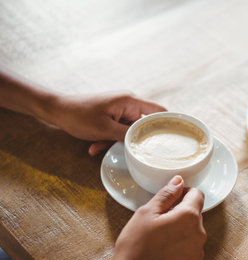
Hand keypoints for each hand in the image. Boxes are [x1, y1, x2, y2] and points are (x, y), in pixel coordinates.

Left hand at [51, 92, 165, 155]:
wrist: (56, 110)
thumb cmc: (79, 116)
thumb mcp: (105, 130)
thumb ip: (128, 136)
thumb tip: (145, 143)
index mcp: (131, 101)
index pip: (160, 112)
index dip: (169, 125)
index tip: (174, 141)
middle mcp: (129, 103)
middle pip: (144, 124)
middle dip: (135, 140)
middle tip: (135, 154)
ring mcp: (120, 109)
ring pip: (129, 130)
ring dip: (118, 141)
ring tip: (101, 147)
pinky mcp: (113, 115)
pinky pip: (118, 130)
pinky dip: (109, 139)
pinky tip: (95, 147)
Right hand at [92, 176, 205, 259]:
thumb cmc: (135, 250)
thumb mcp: (146, 214)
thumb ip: (166, 194)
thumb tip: (178, 181)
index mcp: (189, 217)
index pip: (197, 195)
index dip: (183, 193)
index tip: (170, 200)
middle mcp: (199, 235)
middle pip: (194, 215)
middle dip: (179, 214)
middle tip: (158, 223)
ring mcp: (198, 254)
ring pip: (192, 234)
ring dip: (180, 233)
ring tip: (158, 242)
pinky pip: (190, 252)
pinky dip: (180, 250)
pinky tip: (163, 256)